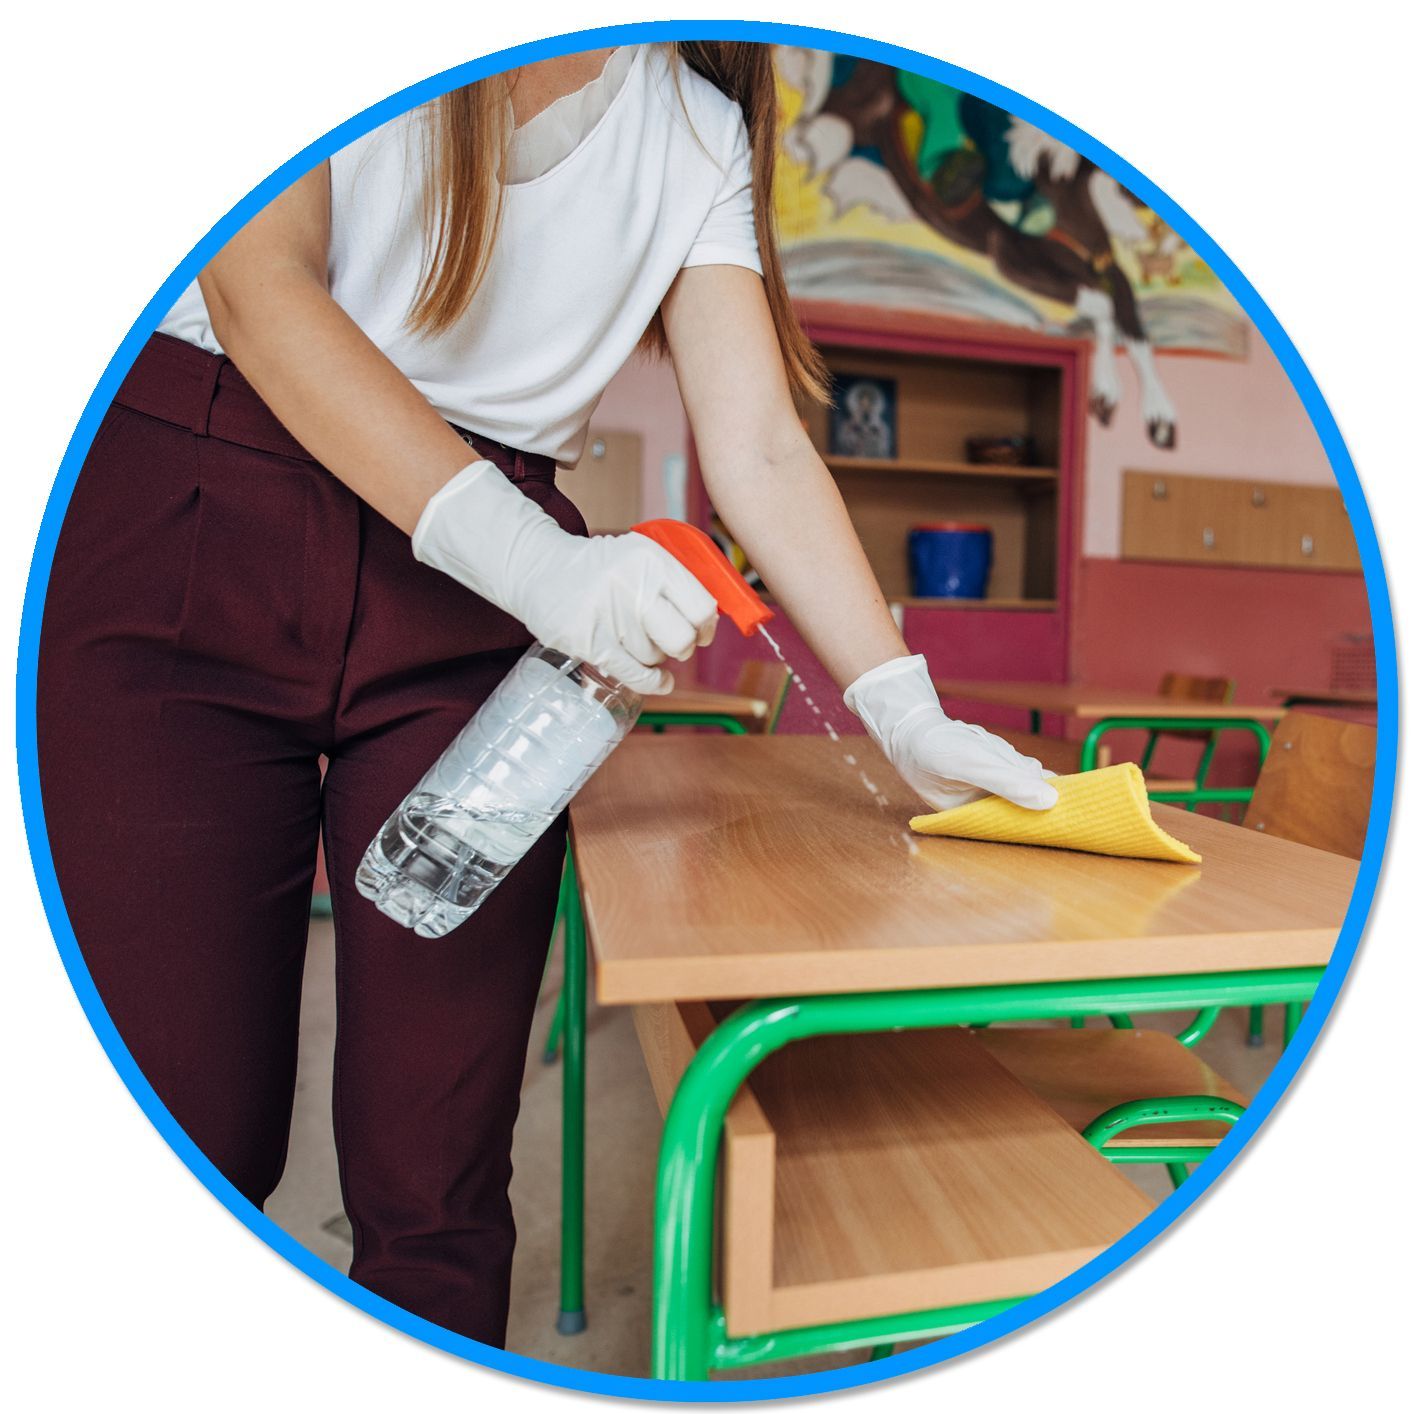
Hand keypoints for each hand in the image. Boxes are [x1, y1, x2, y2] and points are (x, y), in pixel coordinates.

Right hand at [412, 462, 716, 693]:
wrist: (538, 569)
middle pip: (681, 639)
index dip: (706, 628)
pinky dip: (653, 683)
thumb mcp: (639, 557)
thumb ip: (674, 582)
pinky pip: (634, 674)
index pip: (701, 606)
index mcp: (652, 559)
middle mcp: (632, 584)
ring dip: (653, 656)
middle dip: (682, 648)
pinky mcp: (588, 640)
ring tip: (634, 640)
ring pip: (654, 657)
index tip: (701, 633)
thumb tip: (710, 621)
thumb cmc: (599, 569)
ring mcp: (608, 614)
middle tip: (673, 645)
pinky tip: (660, 682)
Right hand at [844, 655, 1057, 811]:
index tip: (1058, 796)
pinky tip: (982, 745)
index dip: (1038, 809)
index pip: (1017, 821)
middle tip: (994, 754)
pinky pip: (1012, 764)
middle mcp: (981, 810)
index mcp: (972, 820)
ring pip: (1021, 776)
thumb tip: (1051, 801)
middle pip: (1024, 796)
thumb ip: (1009, 783)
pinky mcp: (989, 773)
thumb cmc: (933, 747)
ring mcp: (987, 791)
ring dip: (1008, 758)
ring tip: (976, 746)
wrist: (909, 726)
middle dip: (1016, 772)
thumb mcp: (973, 764)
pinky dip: (1005, 753)